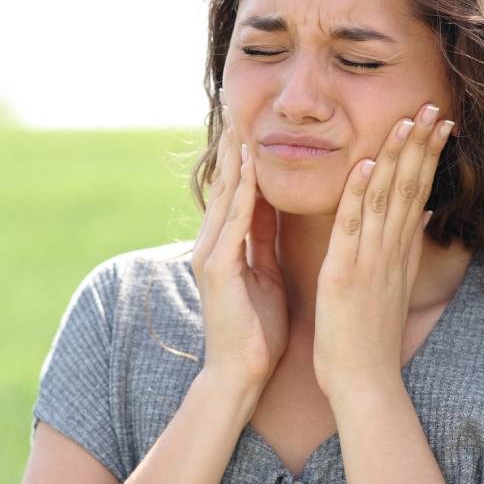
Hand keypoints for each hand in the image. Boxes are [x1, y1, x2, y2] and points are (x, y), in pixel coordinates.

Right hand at [189, 96, 290, 390]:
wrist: (240, 376)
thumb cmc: (257, 331)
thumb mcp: (265, 274)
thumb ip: (263, 240)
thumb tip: (272, 206)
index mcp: (226, 246)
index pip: (236, 191)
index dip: (244, 157)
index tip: (254, 123)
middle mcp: (212, 244)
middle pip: (225, 185)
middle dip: (233, 147)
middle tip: (241, 106)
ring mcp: (211, 255)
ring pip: (226, 196)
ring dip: (236, 160)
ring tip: (243, 124)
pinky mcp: (218, 270)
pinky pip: (232, 223)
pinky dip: (243, 193)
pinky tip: (251, 169)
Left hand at [311, 102, 453, 406]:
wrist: (364, 381)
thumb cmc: (371, 336)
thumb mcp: (394, 284)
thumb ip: (407, 248)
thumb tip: (425, 215)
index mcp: (400, 251)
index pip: (419, 191)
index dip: (428, 154)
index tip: (440, 121)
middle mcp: (391, 250)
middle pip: (411, 187)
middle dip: (422, 144)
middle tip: (435, 105)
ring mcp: (370, 260)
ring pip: (386, 199)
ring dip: (397, 157)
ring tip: (408, 119)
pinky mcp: (345, 274)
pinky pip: (352, 228)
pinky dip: (357, 195)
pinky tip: (364, 165)